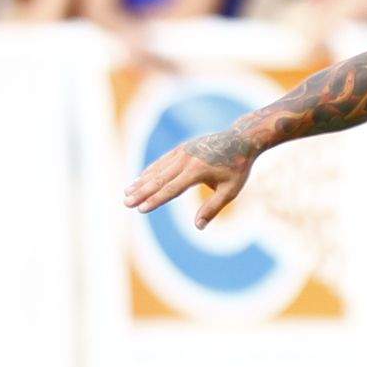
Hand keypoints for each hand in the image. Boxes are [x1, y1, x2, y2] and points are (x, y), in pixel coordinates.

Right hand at [123, 129, 257, 228]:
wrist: (240, 140)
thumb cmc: (237, 168)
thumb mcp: (230, 190)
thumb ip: (213, 208)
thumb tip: (198, 227)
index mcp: (198, 171)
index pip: (172, 189)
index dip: (156, 200)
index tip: (141, 209)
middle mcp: (186, 160)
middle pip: (159, 179)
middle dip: (141, 192)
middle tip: (126, 203)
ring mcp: (183, 152)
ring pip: (157, 169)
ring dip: (141, 181)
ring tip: (127, 192)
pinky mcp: (182, 148)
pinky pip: (162, 162)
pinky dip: (150, 170)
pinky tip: (139, 179)